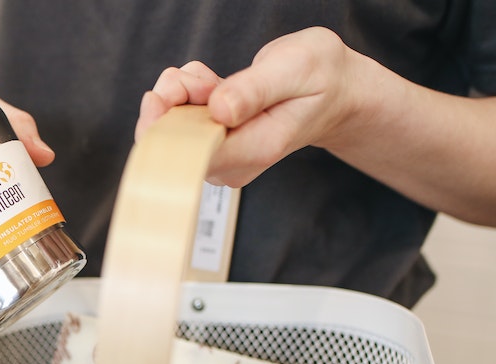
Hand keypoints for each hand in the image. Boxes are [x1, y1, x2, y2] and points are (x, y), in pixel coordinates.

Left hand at [136, 27, 366, 187]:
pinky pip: (180, 120)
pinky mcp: (212, 143)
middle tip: (197, 78)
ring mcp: (222, 155)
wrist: (334, 91)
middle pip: (174, 144)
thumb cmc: (321, 78)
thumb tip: (219, 110)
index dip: (164, 126)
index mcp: (256, 149)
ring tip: (211, 78)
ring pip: (173, 128)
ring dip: (179, 94)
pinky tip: (209, 84)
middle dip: (171, 102)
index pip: (191, 155)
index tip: (163, 94)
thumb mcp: (296, 68)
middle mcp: (234, 162)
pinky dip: (185, 94)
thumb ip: (255, 89)